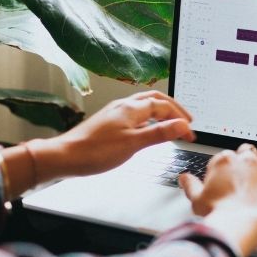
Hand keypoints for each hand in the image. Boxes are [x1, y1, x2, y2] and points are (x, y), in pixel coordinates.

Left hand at [44, 91, 194, 177]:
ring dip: (161, 112)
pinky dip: (148, 119)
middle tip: (186, 120)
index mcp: (132, 108)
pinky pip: (135, 114)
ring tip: (171, 123)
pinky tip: (147, 130)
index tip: (190, 132)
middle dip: (173, 108)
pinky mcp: (109, 122)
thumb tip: (181, 126)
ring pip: (144, 105)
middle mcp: (124, 106)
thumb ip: (159, 133)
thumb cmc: (95, 151)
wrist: (66, 156)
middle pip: (155, 99)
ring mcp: (115, 113)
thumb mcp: (133, 144)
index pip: (164, 106)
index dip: (180, 117)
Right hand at [179, 144, 256, 256]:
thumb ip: (191, 185)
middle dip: (247, 157)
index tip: (227, 174)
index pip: (226, 156)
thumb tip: (184, 178)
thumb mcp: (197, 200)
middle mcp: (247, 162)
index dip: (227, 165)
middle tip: (246, 169)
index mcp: (224, 162)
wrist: (241, 226)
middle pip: (248, 150)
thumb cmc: (219, 214)